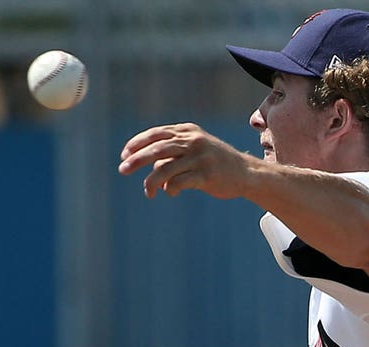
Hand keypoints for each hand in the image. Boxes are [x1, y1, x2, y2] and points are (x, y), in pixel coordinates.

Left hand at [118, 123, 252, 198]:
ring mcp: (201, 157)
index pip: (156, 134)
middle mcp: (193, 141)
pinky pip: (180, 182)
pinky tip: (170, 193)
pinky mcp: (207, 174)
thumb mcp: (194, 150)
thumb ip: (172, 153)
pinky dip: (171, 189)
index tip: (125, 155)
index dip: (137, 144)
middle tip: (122, 170)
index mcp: (188, 131)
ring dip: (151, 182)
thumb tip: (148, 166)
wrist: (246, 173)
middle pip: (157, 148)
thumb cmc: (215, 163)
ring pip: (166, 168)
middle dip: (137, 160)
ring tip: (148, 192)